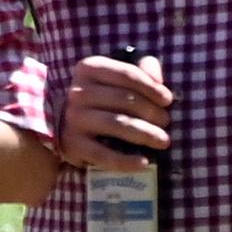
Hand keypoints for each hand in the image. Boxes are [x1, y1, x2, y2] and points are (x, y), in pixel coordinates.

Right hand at [56, 53, 175, 166]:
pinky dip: (126, 161)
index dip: (152, 88)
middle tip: (166, 121)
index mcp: (89, 68)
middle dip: (152, 112)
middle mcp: (78, 92)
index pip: (127, 74)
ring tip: (163, 141)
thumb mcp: (116, 76)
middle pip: (125, 99)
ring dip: (146, 133)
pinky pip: (103, 154)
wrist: (64, 123)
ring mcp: (74, 119)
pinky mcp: (73, 145)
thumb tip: (158, 79)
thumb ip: (141, 69)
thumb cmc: (100, 97)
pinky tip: (143, 162)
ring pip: (118, 124)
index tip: (167, 100)